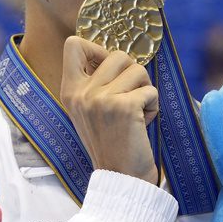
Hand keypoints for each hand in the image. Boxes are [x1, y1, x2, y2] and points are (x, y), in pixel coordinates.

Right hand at [59, 36, 158, 184]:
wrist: (120, 177)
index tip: (108, 69)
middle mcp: (82, 92)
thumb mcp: (89, 110)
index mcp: (70, 91)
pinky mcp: (124, 107)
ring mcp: (101, 99)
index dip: (97, 49)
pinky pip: (150, 91)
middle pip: (118, 55)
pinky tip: (142, 124)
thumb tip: (116, 55)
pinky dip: (153, 106)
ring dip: (144, 91)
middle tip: (129, 99)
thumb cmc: (110, 142)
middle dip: (132, 75)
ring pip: (138, 70)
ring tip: (136, 113)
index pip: (73, 44)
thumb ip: (94, 83)